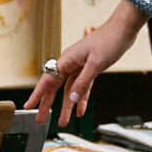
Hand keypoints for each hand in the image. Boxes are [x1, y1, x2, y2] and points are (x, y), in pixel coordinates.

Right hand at [25, 0, 148, 124]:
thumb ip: (83, 83)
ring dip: (67, 106)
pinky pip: (82, 87)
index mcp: (67, 60)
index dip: (37, 95)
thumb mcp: (96, 64)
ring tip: (63, 121)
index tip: (28, 106)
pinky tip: (80, 110)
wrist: (123, 29)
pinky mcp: (90, 68)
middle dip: (47, 104)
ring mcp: (80, 66)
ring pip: (69, 89)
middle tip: (40, 120)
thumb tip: (70, 99)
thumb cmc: (109, 41)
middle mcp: (70, 63)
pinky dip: (81, 98)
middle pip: (55, 87)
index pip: (47, 80)